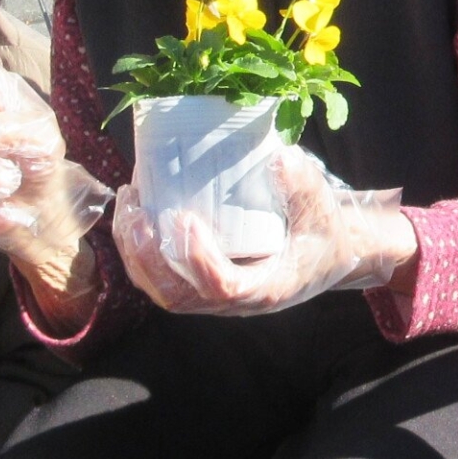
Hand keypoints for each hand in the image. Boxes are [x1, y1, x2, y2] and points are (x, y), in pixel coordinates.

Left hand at [111, 143, 412, 315]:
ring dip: (135, 252)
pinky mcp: (201, 284)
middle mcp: (234, 301)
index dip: (196, 258)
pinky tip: (134, 212)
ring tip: (128, 206)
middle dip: (147, 255)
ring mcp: (214, 297)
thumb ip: (304, 185)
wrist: (329, 252)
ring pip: (162, 288)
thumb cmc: (324, 232)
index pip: (222, 286)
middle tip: (136, 211)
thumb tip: (280, 157)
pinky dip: (140, 251)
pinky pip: (162, 277)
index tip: (182, 217)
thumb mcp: (323, 208)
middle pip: (177, 293)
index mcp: (265, 286)